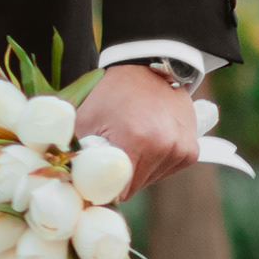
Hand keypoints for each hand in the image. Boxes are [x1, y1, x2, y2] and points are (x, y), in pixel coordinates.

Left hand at [73, 61, 198, 190]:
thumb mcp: (85, 116)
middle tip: (110, 152)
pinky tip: (147, 141)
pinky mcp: (191, 152)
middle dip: (118, 178)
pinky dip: (154, 163)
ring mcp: (181, 150)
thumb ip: (74, 151)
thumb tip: (67, 181)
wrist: (150, 68)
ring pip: (150, 180)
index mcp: (136, 140)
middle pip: (133, 187)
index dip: (102, 187)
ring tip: (130, 142)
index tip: (93, 177)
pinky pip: (165, 171)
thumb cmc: (112, 92)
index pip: (118, 189)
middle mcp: (164, 147)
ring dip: (137, 170)